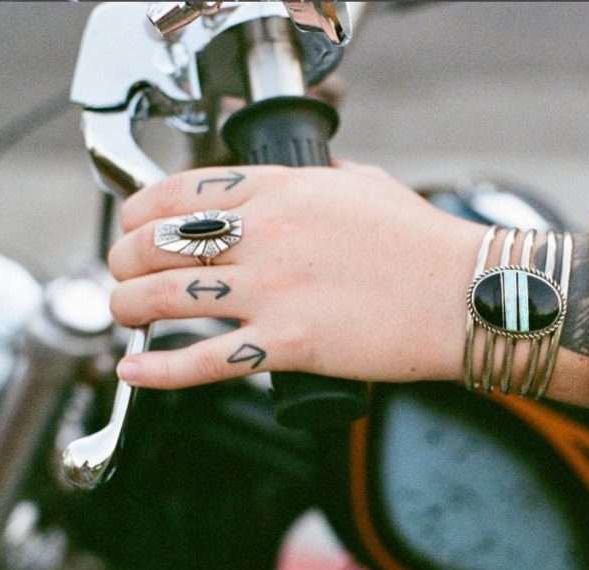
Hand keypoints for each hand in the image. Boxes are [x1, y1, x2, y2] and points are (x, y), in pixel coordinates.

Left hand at [108, 162, 484, 388]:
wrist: (466, 293)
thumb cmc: (423, 242)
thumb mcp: (363, 184)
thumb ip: (317, 180)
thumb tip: (293, 185)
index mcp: (280, 189)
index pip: (178, 191)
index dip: (138, 211)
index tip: (131, 226)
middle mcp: (266, 233)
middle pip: (158, 243)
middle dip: (123, 260)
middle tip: (122, 275)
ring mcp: (274, 289)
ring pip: (166, 298)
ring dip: (128, 308)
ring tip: (124, 317)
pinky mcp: (288, 343)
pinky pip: (205, 359)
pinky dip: (159, 370)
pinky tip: (134, 371)